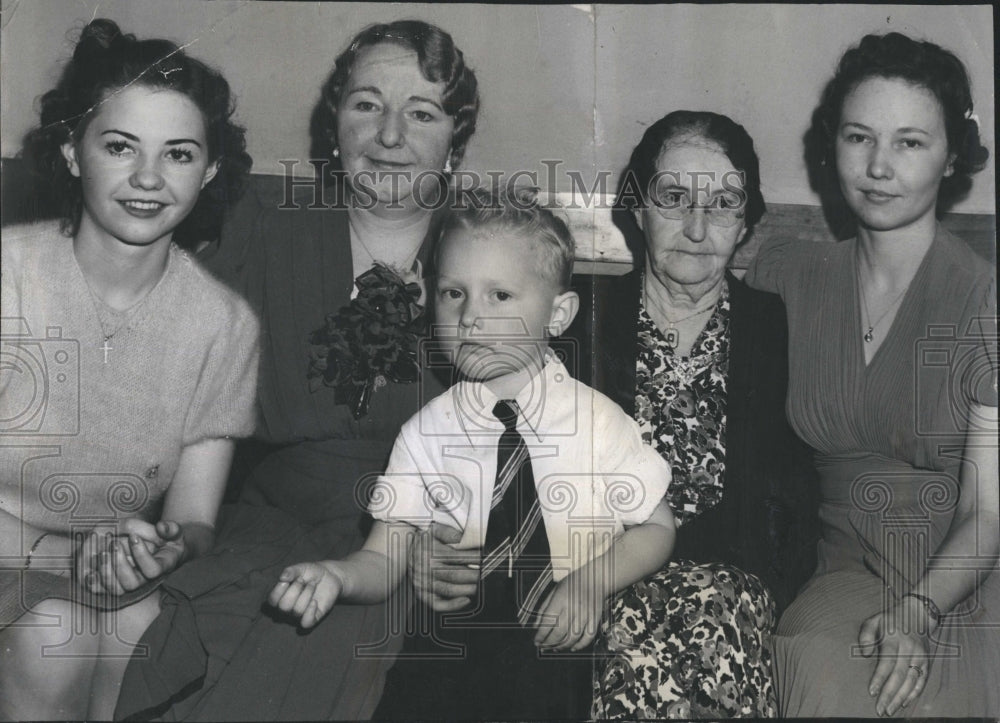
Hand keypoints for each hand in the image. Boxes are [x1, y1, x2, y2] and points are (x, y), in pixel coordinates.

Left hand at [76, 519, 184, 594]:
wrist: (157, 550)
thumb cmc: (165, 540)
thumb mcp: (174, 532)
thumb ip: (170, 528)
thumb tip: (161, 527)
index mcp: (160, 568)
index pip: (153, 570)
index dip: (142, 555)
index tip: (134, 537)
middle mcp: (143, 580)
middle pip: (132, 584)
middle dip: (120, 564)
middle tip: (114, 543)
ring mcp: (127, 584)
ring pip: (114, 590)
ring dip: (106, 570)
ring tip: (102, 552)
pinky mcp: (111, 584)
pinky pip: (98, 589)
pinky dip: (92, 578)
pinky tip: (91, 562)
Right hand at [268, 561, 344, 628]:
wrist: (330, 575)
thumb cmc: (311, 572)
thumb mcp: (300, 568)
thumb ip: (290, 571)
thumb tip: (282, 578)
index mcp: (281, 596)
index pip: (272, 601)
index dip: (278, 590)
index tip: (288, 579)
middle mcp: (288, 608)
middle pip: (284, 607)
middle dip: (295, 590)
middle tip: (303, 580)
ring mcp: (300, 614)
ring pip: (297, 611)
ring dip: (307, 594)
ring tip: (313, 584)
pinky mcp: (313, 618)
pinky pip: (306, 623)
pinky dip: (310, 612)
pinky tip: (315, 601)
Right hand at [408, 523, 478, 611]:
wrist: (403, 550)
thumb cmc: (424, 540)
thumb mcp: (434, 529)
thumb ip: (449, 532)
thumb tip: (463, 538)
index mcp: (430, 552)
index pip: (458, 557)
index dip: (475, 559)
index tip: (486, 558)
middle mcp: (425, 568)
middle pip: (455, 575)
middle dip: (475, 575)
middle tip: (488, 573)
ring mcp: (423, 583)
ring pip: (449, 590)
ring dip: (468, 589)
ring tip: (481, 585)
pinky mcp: (422, 593)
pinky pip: (437, 604)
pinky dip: (452, 605)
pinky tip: (466, 600)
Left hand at [533, 572, 604, 651]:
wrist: (596, 578)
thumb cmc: (572, 583)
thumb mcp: (555, 590)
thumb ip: (544, 607)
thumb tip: (536, 626)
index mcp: (561, 598)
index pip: (548, 621)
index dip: (541, 635)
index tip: (536, 642)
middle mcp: (573, 607)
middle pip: (560, 632)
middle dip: (550, 643)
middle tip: (544, 647)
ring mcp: (586, 613)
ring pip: (573, 637)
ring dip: (563, 646)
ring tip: (555, 648)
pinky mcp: (595, 618)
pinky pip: (588, 636)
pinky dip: (580, 645)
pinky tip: (572, 648)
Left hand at [858, 598, 932, 715]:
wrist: (917, 614)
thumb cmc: (889, 619)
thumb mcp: (874, 620)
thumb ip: (866, 634)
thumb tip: (865, 653)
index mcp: (894, 639)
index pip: (887, 662)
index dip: (880, 678)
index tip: (871, 692)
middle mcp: (909, 649)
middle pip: (899, 675)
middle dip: (889, 694)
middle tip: (879, 709)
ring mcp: (920, 656)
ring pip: (911, 681)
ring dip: (900, 698)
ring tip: (890, 710)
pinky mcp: (927, 662)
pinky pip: (922, 681)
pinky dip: (914, 694)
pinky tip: (904, 704)